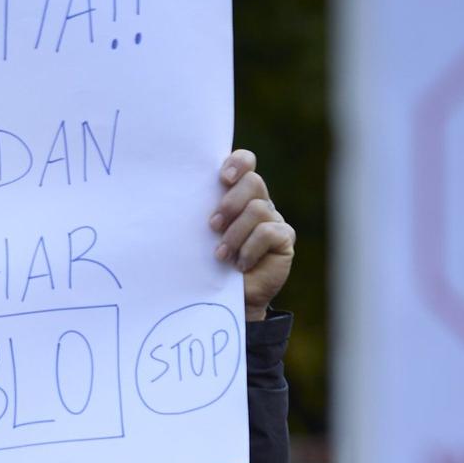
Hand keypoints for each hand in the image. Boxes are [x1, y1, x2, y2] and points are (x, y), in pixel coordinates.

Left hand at [210, 149, 294, 321]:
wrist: (227, 299)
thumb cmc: (209, 264)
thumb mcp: (202, 235)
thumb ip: (201, 212)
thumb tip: (180, 193)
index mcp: (238, 194)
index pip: (246, 163)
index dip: (238, 163)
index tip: (223, 178)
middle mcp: (259, 203)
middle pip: (253, 182)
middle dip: (231, 202)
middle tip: (213, 225)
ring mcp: (274, 220)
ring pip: (258, 209)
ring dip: (235, 234)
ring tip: (221, 255)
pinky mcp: (284, 240)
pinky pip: (268, 233)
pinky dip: (249, 249)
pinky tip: (240, 265)